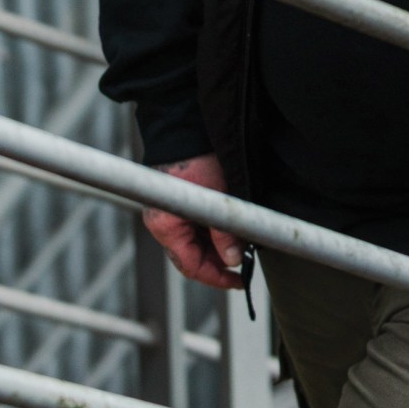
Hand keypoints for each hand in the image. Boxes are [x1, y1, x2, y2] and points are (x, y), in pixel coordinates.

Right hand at [144, 151, 243, 289]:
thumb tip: (233, 260)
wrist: (186, 127)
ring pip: (195, 243)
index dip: (216, 277)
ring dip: (217, 247)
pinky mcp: (180, 203)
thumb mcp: (217, 199)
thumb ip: (224, 232)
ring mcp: (171, 213)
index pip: (190, 265)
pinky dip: (213, 232)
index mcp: (165, 226)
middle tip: (244, 264)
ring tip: (242, 246)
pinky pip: (196, 227)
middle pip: (192, 256)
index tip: (238, 280)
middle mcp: (164, 223)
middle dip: (218, 263)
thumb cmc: (197, 159)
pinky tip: (231, 231)